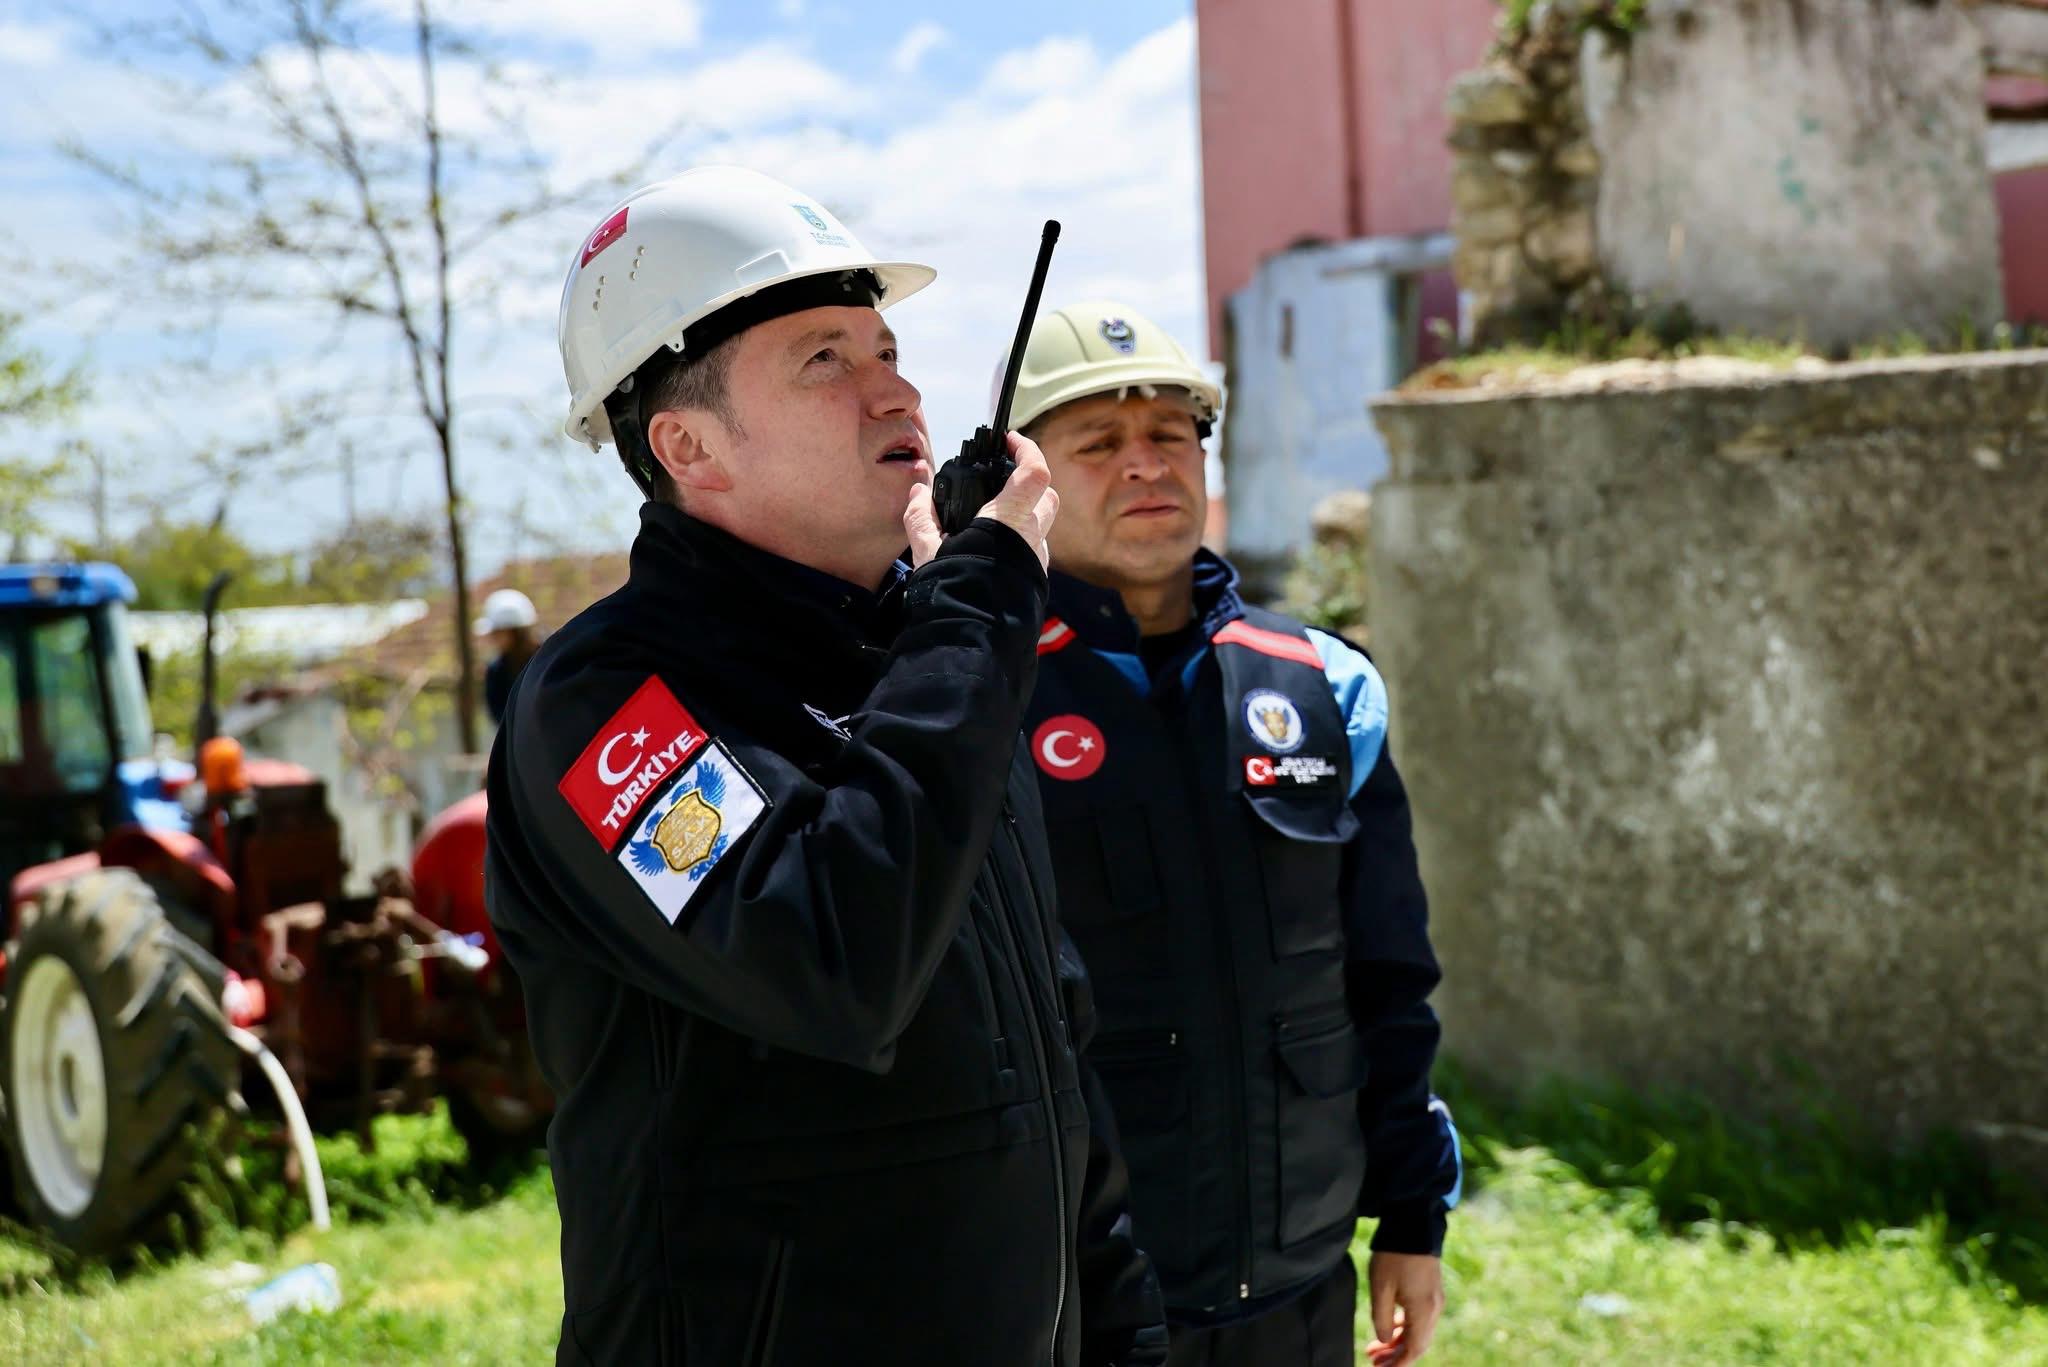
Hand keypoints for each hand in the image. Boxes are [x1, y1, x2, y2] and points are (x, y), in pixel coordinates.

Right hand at [903, 431, 1058, 570]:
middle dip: (1032, 482)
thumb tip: (917, 492)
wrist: (973, 634)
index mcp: (1009, 518)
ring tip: (996, 519)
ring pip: (1043, 525)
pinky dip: (1021, 541)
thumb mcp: (927, 548)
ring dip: (1027, 515)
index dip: (1027, 449)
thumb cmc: (953, 585)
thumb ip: (921, 516)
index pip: (1035, 471)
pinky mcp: (1036, 578)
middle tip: (1007, 480)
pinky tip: (997, 550)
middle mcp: (1031, 535)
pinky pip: (1035, 550)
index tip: (1011, 441)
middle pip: (1047, 495)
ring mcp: (1037, 558)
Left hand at [1366, 1252, 1443, 1364]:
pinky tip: (1388, 1329)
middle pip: (1417, 1344)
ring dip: (1397, 1342)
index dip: (1398, 1365)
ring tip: (1375, 1349)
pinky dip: (1403, 1328)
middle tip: (1373, 1362)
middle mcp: (1434, 1309)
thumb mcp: (1381, 1288)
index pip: (1414, 1349)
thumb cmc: (1394, 1255)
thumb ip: (1382, 1318)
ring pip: (1418, 1331)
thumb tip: (1384, 1340)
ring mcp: (1434, 1299)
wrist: (1413, 1224)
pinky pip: (1419, 1318)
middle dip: (1396, 1357)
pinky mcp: (1430, 1291)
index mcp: (1424, 1311)